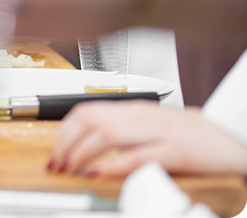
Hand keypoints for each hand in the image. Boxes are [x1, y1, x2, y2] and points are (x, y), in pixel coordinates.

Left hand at [50, 102, 246, 176]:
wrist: (229, 136)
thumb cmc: (186, 134)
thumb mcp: (146, 127)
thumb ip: (119, 131)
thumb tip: (83, 144)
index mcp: (132, 109)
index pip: (85, 111)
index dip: (63, 132)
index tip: (54, 151)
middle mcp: (141, 116)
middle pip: (90, 121)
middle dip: (66, 144)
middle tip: (56, 164)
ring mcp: (158, 132)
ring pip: (107, 135)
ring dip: (82, 153)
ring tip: (71, 169)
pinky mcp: (175, 151)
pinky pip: (139, 156)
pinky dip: (114, 165)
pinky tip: (99, 173)